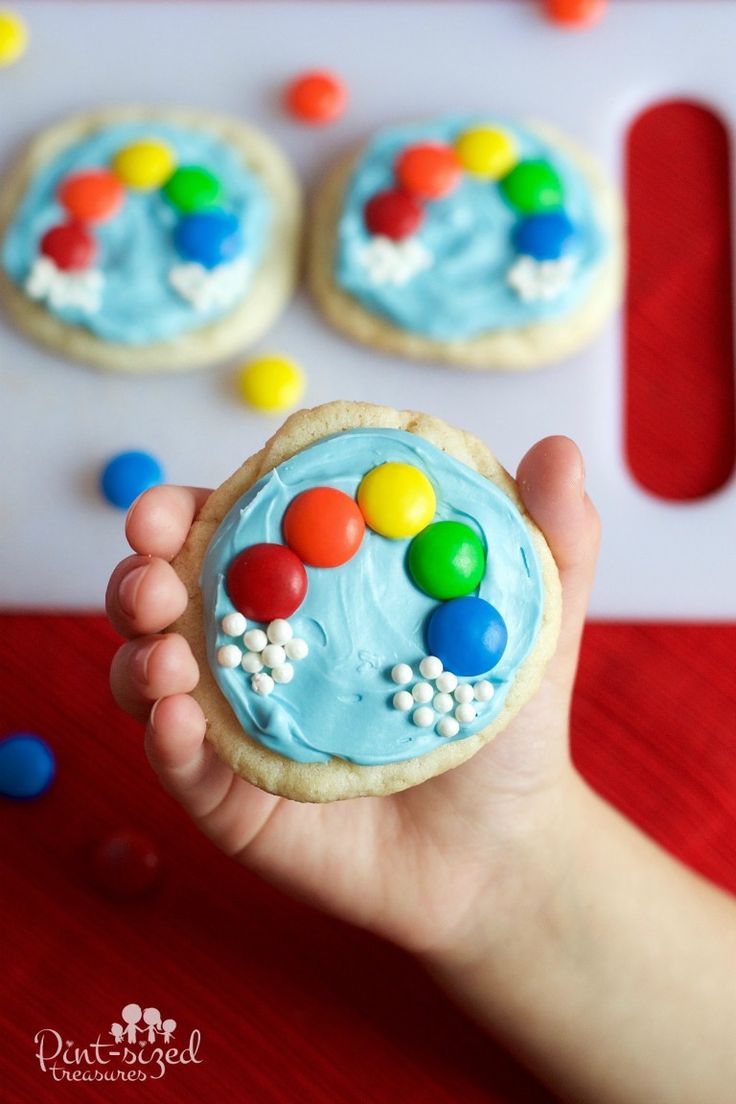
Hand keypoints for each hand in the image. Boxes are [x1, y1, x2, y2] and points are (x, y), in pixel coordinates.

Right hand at [107, 436, 598, 956]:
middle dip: (139, 574)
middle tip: (154, 573)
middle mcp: (254, 648)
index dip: (182, 510)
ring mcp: (233, 723)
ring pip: (149, 675)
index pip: (227, 532)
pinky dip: (166, 739)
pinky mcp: (230, 799)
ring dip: (140, 654)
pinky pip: (180, 766)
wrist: (504, 847)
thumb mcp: (534, 624)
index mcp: (304, 590)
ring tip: (169, 653)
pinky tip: (177, 720)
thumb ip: (551, 537)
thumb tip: (560, 448)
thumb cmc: (507, 725)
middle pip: (167, 595)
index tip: (167, 506)